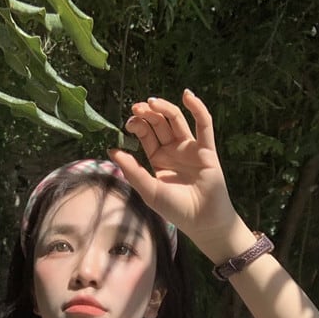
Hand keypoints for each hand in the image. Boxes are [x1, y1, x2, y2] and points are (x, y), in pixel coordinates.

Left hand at [109, 90, 238, 248]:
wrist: (202, 221)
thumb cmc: (175, 210)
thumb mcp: (149, 190)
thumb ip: (132, 171)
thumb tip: (111, 150)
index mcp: (158, 159)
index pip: (146, 134)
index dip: (138, 125)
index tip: (129, 123)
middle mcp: (173, 150)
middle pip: (159, 124)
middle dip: (147, 114)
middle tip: (137, 109)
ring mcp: (190, 148)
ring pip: (177, 120)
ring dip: (164, 108)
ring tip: (152, 102)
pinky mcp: (207, 149)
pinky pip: (204, 125)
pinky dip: (197, 108)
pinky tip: (187, 96)